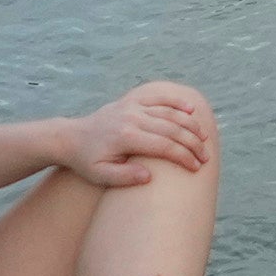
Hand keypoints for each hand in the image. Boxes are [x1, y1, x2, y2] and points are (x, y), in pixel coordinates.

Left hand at [64, 82, 213, 183]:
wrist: (70, 137)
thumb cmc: (86, 161)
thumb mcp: (100, 175)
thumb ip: (124, 177)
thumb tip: (149, 176)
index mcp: (126, 137)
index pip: (164, 145)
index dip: (183, 157)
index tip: (196, 168)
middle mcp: (132, 118)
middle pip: (172, 128)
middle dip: (192, 143)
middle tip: (205, 157)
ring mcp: (132, 107)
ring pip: (169, 112)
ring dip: (190, 124)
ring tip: (204, 138)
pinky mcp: (132, 101)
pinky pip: (159, 98)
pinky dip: (176, 102)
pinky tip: (192, 109)